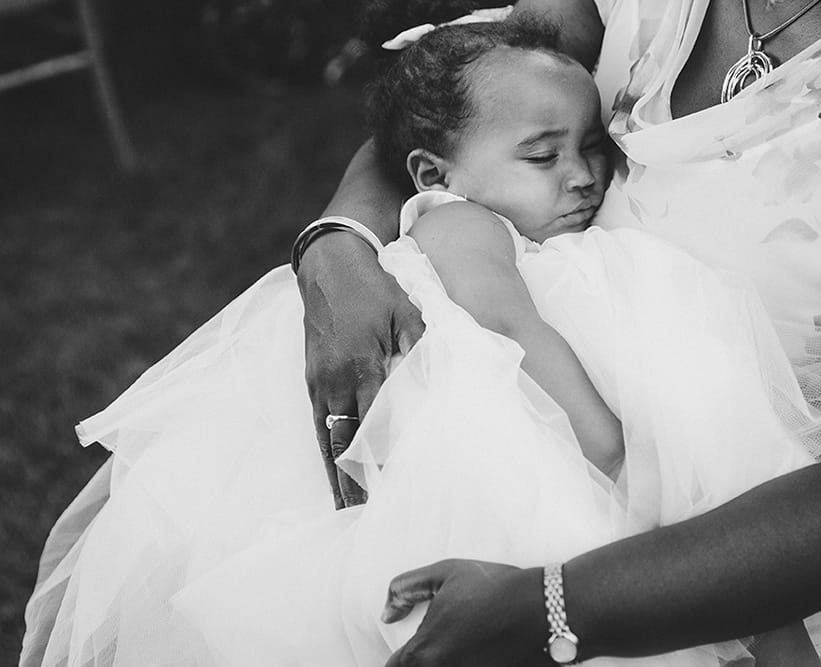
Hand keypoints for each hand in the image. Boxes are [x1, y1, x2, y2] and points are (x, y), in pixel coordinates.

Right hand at [298, 231, 423, 507]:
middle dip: (351, 485)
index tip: (392, 493)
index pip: (373, 427)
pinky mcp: (310, 379)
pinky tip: (333, 473)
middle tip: (363, 521)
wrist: (329, 263)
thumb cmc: (375, 287)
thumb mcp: (408, 311)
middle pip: (342, 445)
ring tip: (344, 511)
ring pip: (326, 441)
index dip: (380, 463)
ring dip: (334, 477)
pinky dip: (325, 453)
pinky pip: (318, 425)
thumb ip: (421, 348)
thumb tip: (439, 382)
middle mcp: (335, 381)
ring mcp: (318, 382)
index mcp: (362, 366)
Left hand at [383, 559, 550, 666]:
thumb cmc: (497, 588)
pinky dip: (469, 665)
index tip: (415, 649)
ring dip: (445, 664)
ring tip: (463, 648)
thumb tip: (387, 613)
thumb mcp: (445, 573)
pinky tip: (479, 654)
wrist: (548, 609)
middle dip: (422, 662)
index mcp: (424, 653)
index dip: (401, 659)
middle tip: (440, 646)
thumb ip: (405, 589)